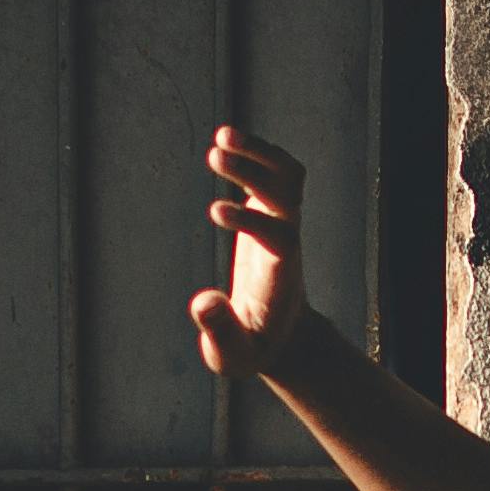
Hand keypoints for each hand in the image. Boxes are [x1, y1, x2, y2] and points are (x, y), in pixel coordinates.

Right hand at [188, 125, 311, 379]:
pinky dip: (257, 153)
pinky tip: (225, 142)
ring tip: (221, 135)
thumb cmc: (254, 347)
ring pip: (287, 176)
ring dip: (260, 151)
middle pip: (286, 194)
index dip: (251, 220)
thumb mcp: (234, 355)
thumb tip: (202, 303)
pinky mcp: (272, 214)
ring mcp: (283, 223)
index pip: (278, 235)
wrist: (283, 335)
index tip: (216, 212)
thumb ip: (220, 331)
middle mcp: (286, 241)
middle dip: (255, 172)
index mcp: (280, 273)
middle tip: (215, 153)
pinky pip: (276, 174)